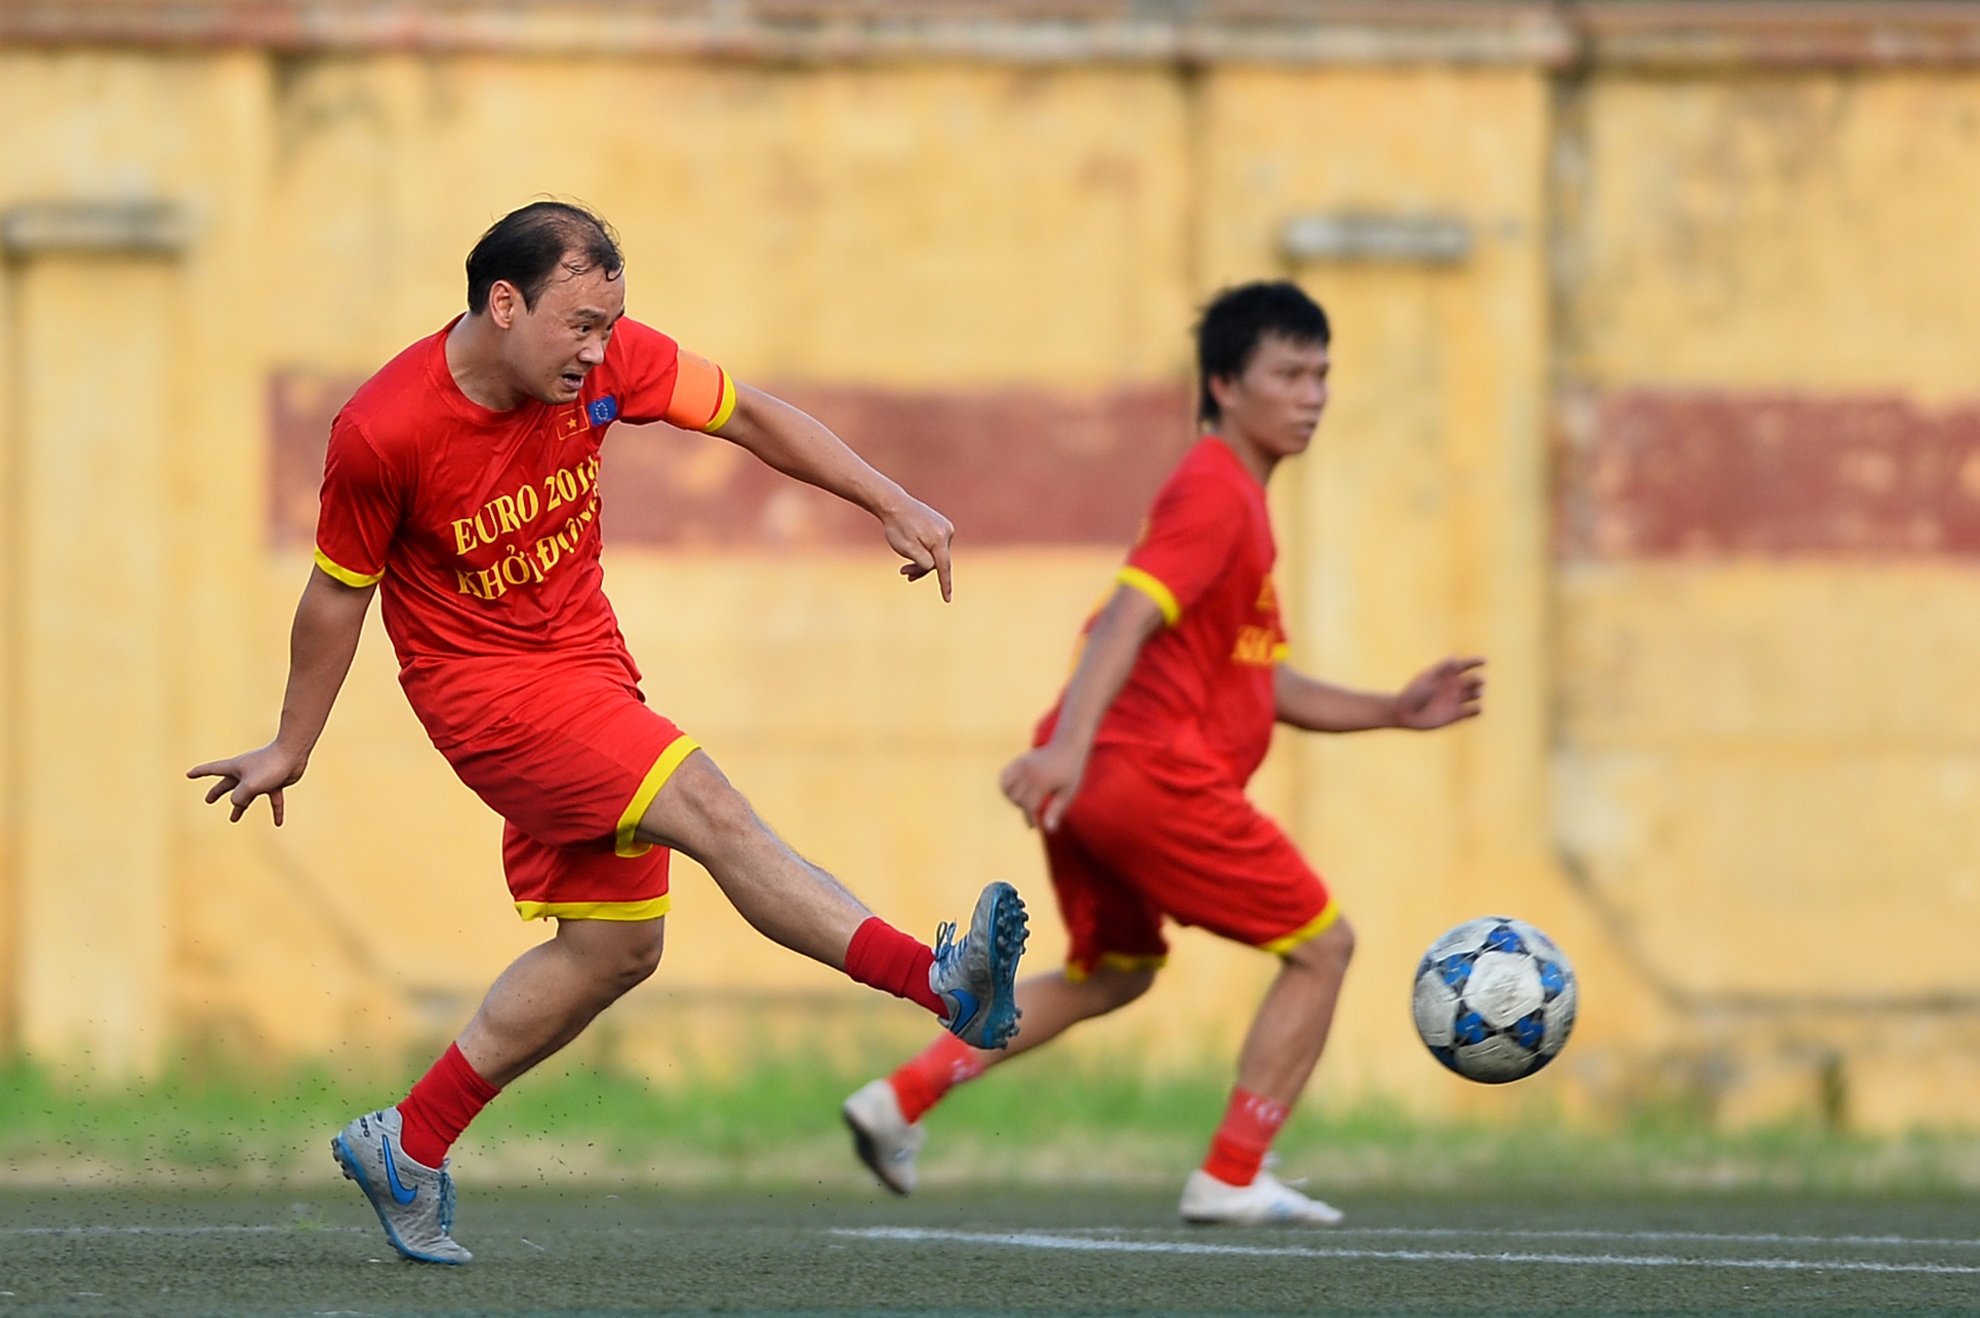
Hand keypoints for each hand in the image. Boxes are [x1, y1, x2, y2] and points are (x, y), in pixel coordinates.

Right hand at [187, 742, 308, 824]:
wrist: (293, 754)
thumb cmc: (270, 766)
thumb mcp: (250, 785)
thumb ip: (239, 797)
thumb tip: (237, 804)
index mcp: (235, 768)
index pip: (212, 769)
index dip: (199, 772)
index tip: (188, 774)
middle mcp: (245, 772)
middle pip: (228, 784)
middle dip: (217, 792)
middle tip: (208, 800)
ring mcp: (260, 777)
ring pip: (248, 795)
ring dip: (241, 806)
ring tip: (233, 819)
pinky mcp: (275, 782)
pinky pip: (273, 799)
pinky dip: (276, 810)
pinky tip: (278, 823)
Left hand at [879, 493, 954, 601]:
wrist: (894, 504)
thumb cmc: (897, 527)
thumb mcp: (906, 549)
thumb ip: (922, 562)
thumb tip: (934, 568)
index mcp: (939, 539)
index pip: (943, 567)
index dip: (945, 585)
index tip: (947, 600)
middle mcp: (947, 532)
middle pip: (938, 561)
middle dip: (921, 569)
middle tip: (903, 574)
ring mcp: (945, 527)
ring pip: (936, 554)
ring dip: (922, 561)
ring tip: (904, 567)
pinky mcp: (941, 524)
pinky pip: (935, 545)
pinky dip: (925, 551)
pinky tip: (912, 549)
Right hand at [999, 740, 1086, 831]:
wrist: (1068, 745)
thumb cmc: (1071, 772)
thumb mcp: (1068, 793)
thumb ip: (1056, 810)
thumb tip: (1048, 830)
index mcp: (1042, 781)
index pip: (1028, 806)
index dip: (1031, 819)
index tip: (1036, 826)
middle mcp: (1028, 772)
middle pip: (1016, 799)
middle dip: (1024, 808)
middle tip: (1035, 811)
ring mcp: (1021, 765)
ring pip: (1006, 789)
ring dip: (1014, 798)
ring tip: (1027, 800)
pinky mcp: (1018, 760)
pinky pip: (1003, 776)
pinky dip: (1006, 786)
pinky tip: (1017, 790)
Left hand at [1395, 656, 1484, 729]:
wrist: (1404, 714)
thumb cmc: (1413, 694)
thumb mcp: (1427, 679)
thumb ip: (1442, 670)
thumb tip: (1456, 658)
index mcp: (1446, 674)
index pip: (1465, 665)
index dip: (1476, 661)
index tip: (1485, 661)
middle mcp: (1453, 686)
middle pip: (1474, 680)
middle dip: (1478, 680)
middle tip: (1475, 681)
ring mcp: (1456, 700)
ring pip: (1476, 694)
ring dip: (1478, 693)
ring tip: (1474, 694)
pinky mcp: (1456, 714)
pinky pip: (1475, 710)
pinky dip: (1478, 709)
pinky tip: (1474, 708)